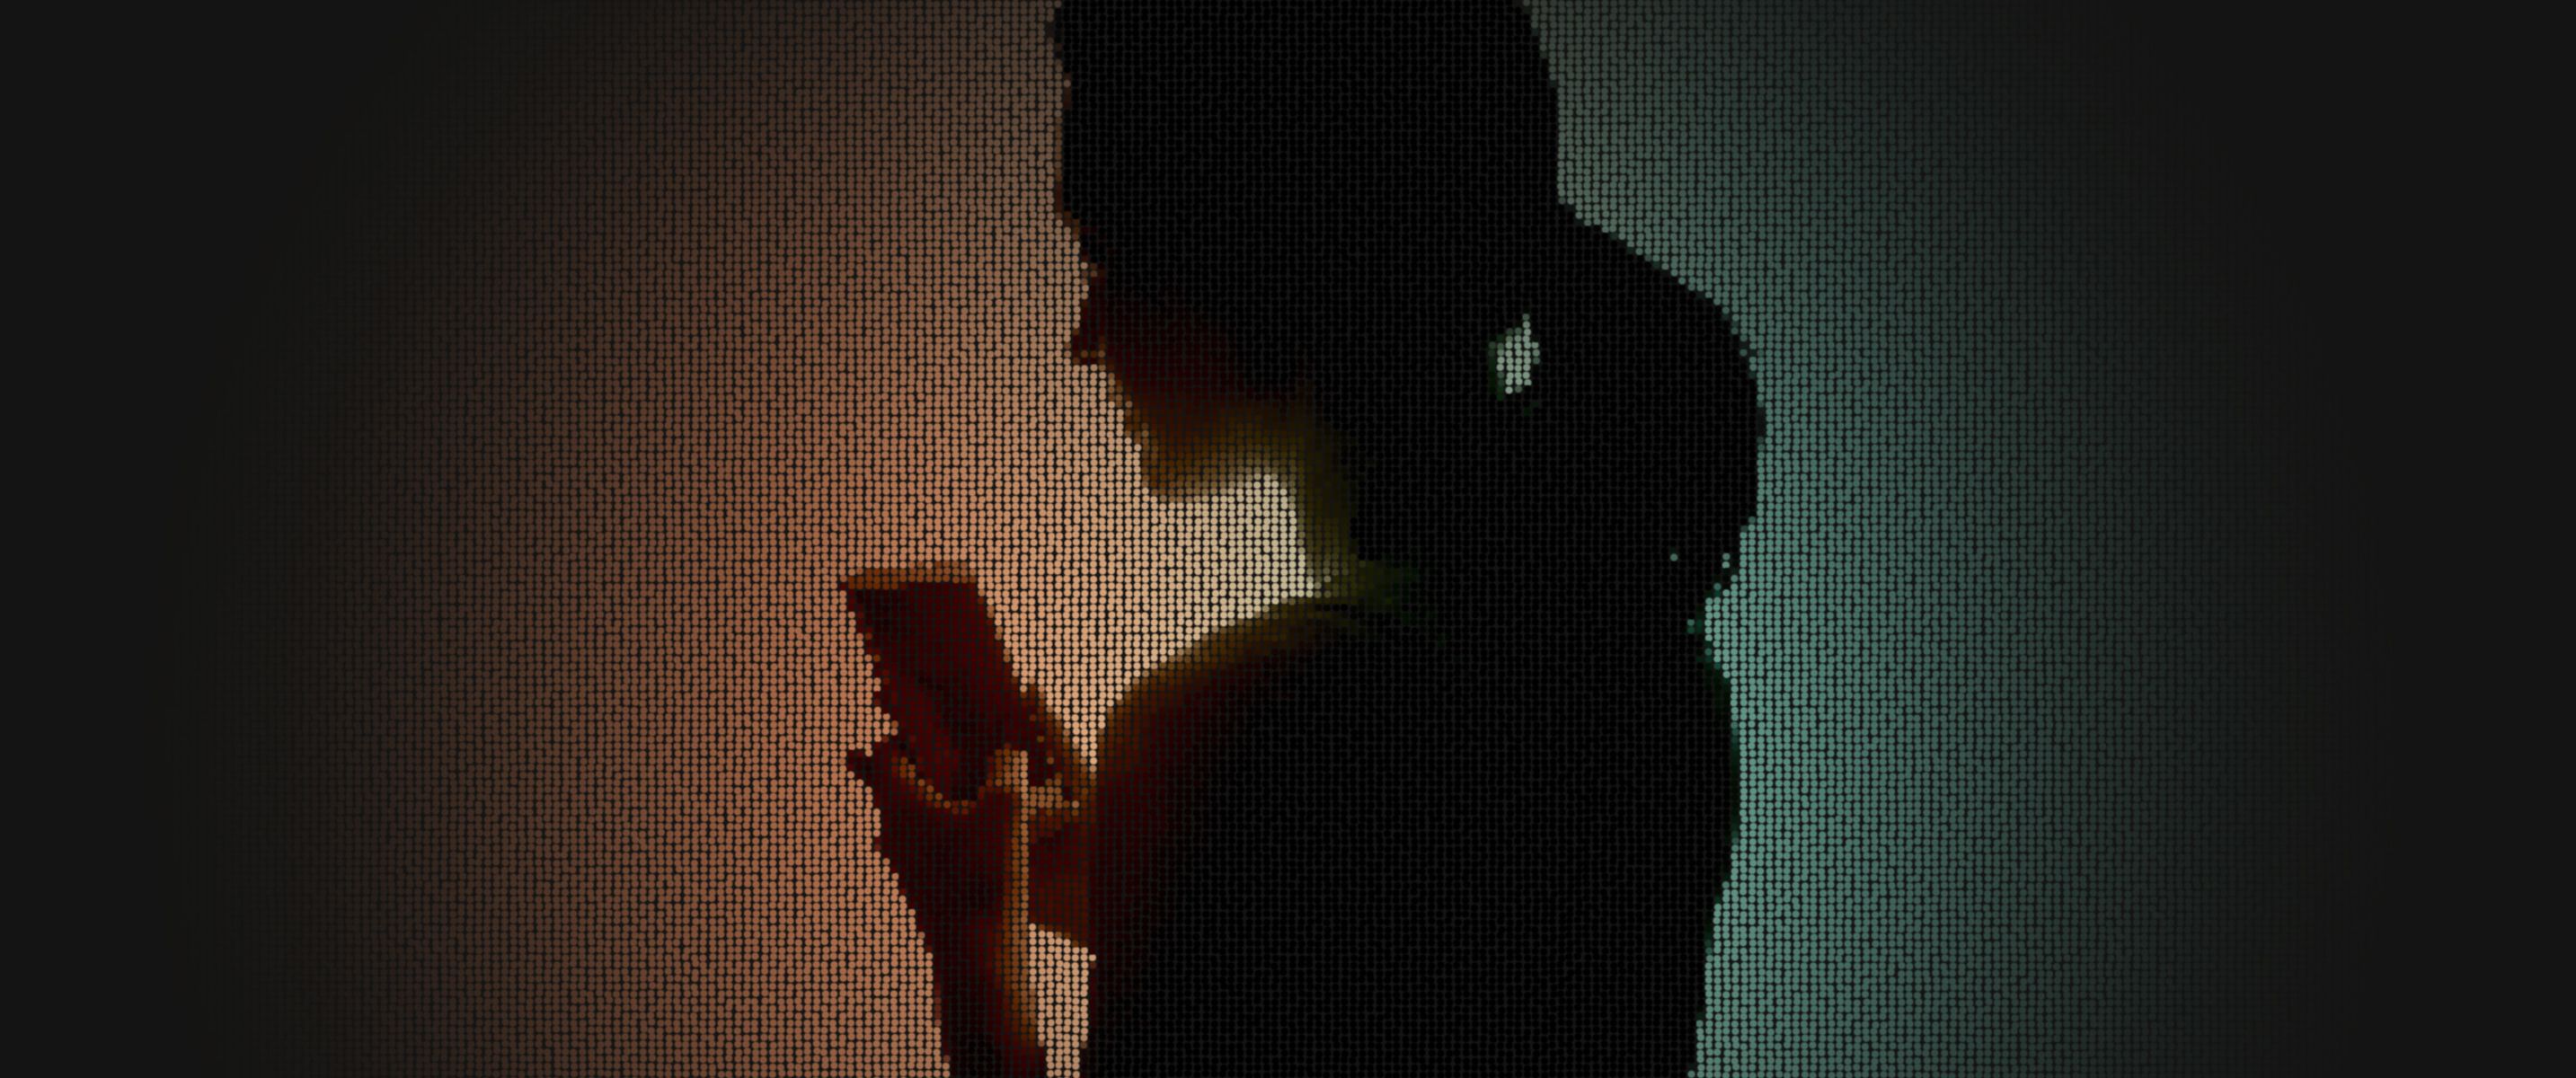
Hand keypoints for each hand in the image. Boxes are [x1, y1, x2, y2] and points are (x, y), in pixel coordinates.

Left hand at [853, 738, 1035, 943]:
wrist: (974, 952)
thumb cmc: (982, 874)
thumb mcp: (1006, 808)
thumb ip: (1005, 769)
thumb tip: (1006, 752)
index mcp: (902, 802)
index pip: (884, 756)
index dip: (897, 734)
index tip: (906, 724)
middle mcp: (893, 831)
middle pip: (884, 788)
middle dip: (890, 768)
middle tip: (881, 752)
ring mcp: (903, 863)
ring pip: (900, 821)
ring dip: (913, 802)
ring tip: (929, 792)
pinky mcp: (920, 887)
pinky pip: (917, 849)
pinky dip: (928, 833)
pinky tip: (953, 839)